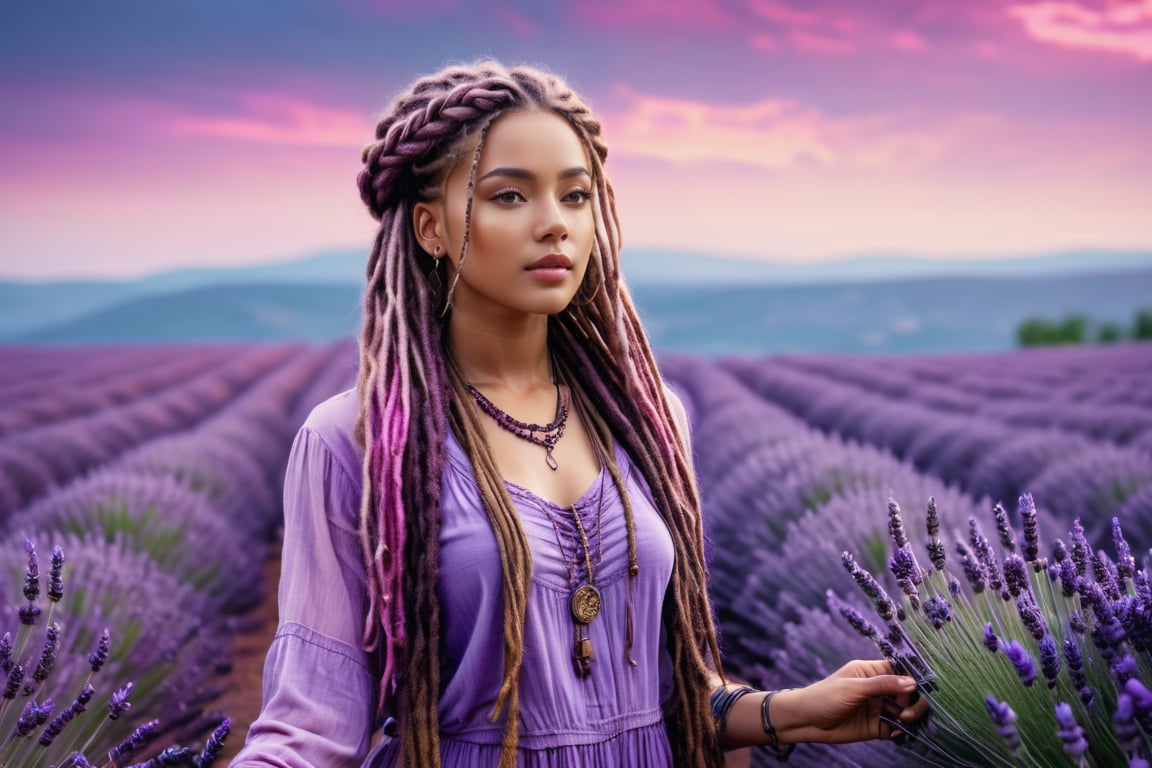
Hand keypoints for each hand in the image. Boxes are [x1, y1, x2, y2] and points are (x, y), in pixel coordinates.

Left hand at [773, 660, 928, 744]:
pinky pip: (898, 728)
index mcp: (872, 672)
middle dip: (914, 700)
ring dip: (911, 715)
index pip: (901, 670)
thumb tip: (912, 682)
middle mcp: (879, 689)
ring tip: (903, 720)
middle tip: (907, 711)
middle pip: (909, 691)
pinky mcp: (878, 726)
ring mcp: (879, 708)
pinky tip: (899, 732)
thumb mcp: (853, 688)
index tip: (922, 687)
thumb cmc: (824, 697)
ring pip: (907, 710)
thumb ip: (882, 685)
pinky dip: (904, 730)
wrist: (806, 721)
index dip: (914, 677)